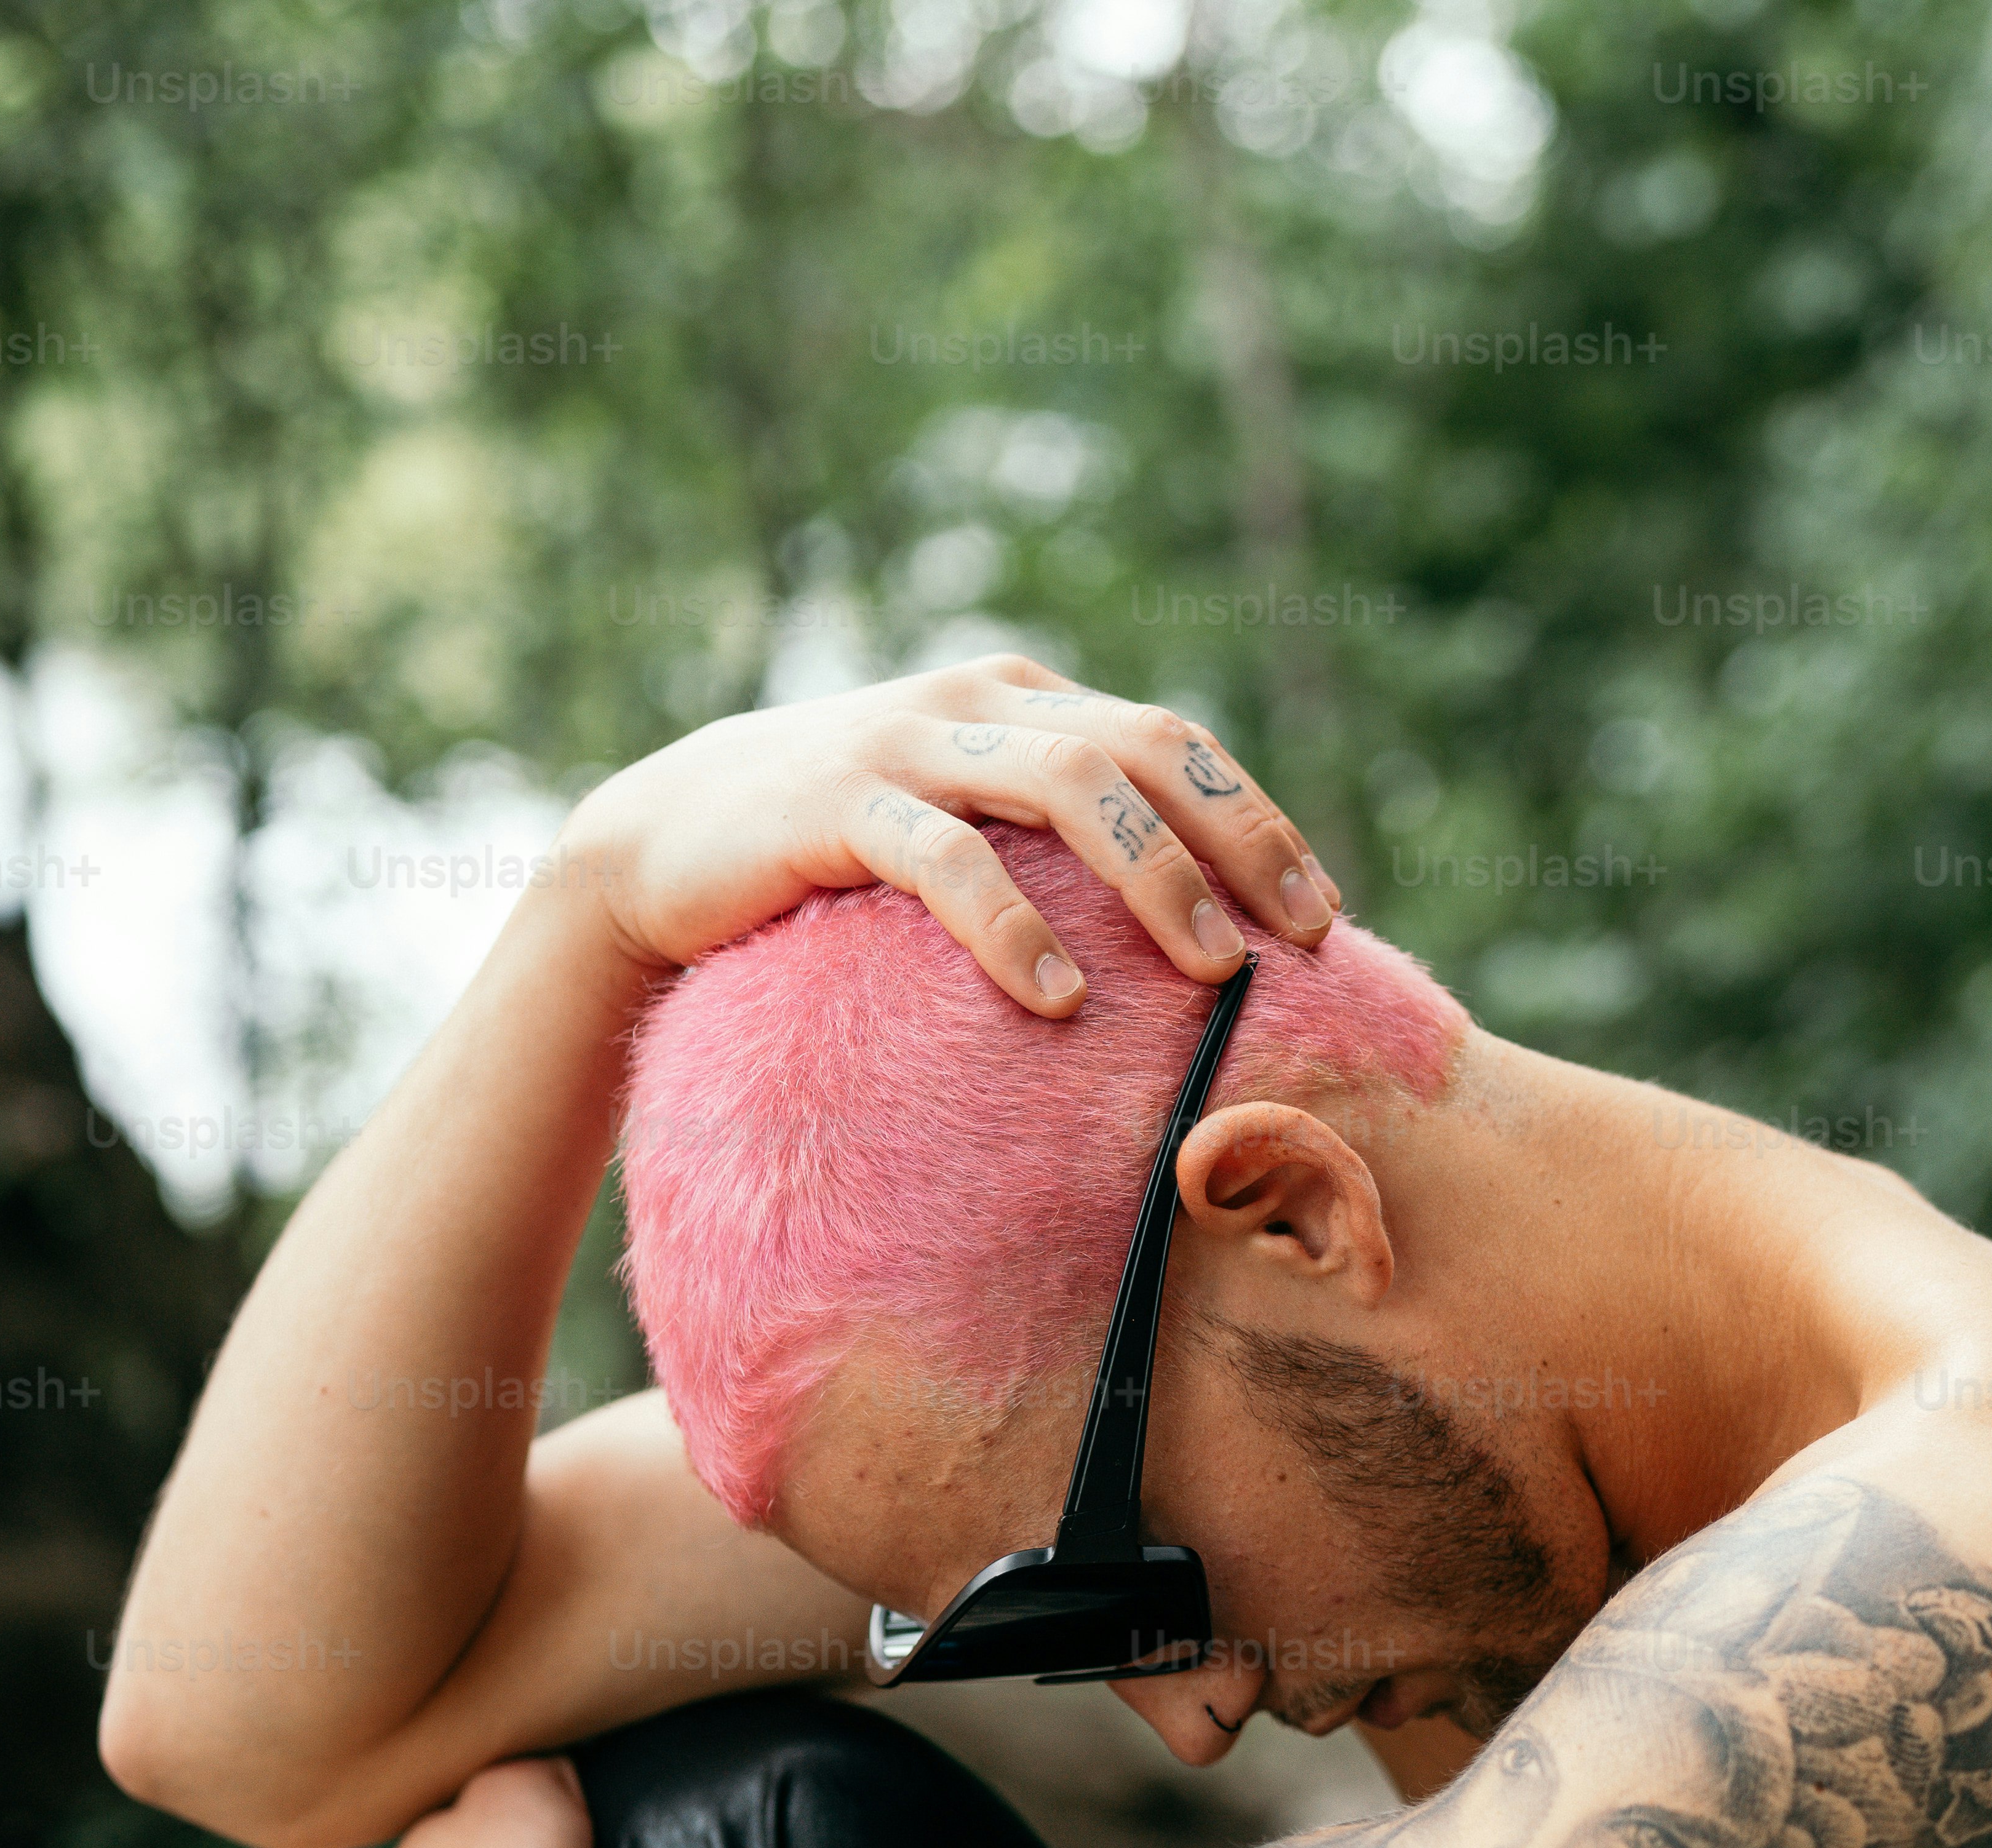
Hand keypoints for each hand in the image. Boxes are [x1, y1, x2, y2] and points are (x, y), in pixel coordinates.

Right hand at [552, 654, 1339, 1012]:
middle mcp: (980, 705)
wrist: (665, 846)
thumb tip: (1188, 940)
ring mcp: (908, 744)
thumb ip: (1057, 853)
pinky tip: (1059, 999)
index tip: (1326, 917)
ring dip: (1155, 878)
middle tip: (1299, 940)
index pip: (1177, 744)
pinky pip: (945, 860)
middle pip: (1147, 752)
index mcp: (1027, 705)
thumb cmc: (840, 864)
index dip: (1260, 821)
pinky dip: (1012, 928)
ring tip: (1214, 971)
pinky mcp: (837, 805)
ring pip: (1069, 788)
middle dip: (1239, 844)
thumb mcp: (967, 836)